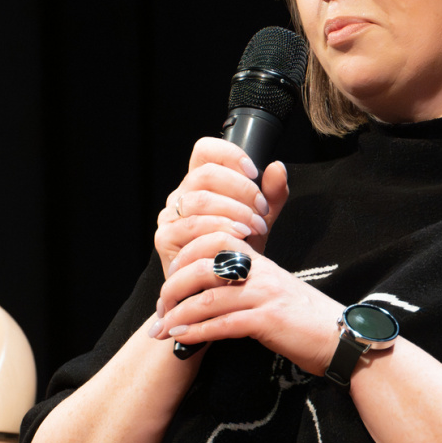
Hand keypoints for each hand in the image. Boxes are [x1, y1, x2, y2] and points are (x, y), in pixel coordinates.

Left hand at [150, 231, 344, 376]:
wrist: (342, 339)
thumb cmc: (305, 319)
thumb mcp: (276, 289)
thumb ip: (248, 280)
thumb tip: (215, 283)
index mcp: (260, 261)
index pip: (213, 242)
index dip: (184, 256)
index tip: (168, 278)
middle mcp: (260, 272)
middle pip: (202, 268)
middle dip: (173, 289)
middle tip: (158, 309)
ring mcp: (264, 295)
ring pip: (207, 299)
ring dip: (178, 316)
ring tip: (161, 330)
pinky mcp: (268, 322)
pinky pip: (223, 324)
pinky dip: (197, 332)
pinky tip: (183, 340)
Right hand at [154, 138, 289, 273]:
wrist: (223, 291)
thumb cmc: (238, 253)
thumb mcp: (260, 221)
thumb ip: (272, 195)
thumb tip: (277, 167)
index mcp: (201, 184)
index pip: (206, 151)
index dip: (229, 154)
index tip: (254, 172)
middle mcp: (181, 196)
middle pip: (205, 174)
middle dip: (240, 189)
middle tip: (261, 210)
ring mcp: (169, 216)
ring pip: (200, 199)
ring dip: (233, 211)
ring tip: (254, 227)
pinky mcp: (164, 238)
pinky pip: (192, 226)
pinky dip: (219, 230)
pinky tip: (237, 240)